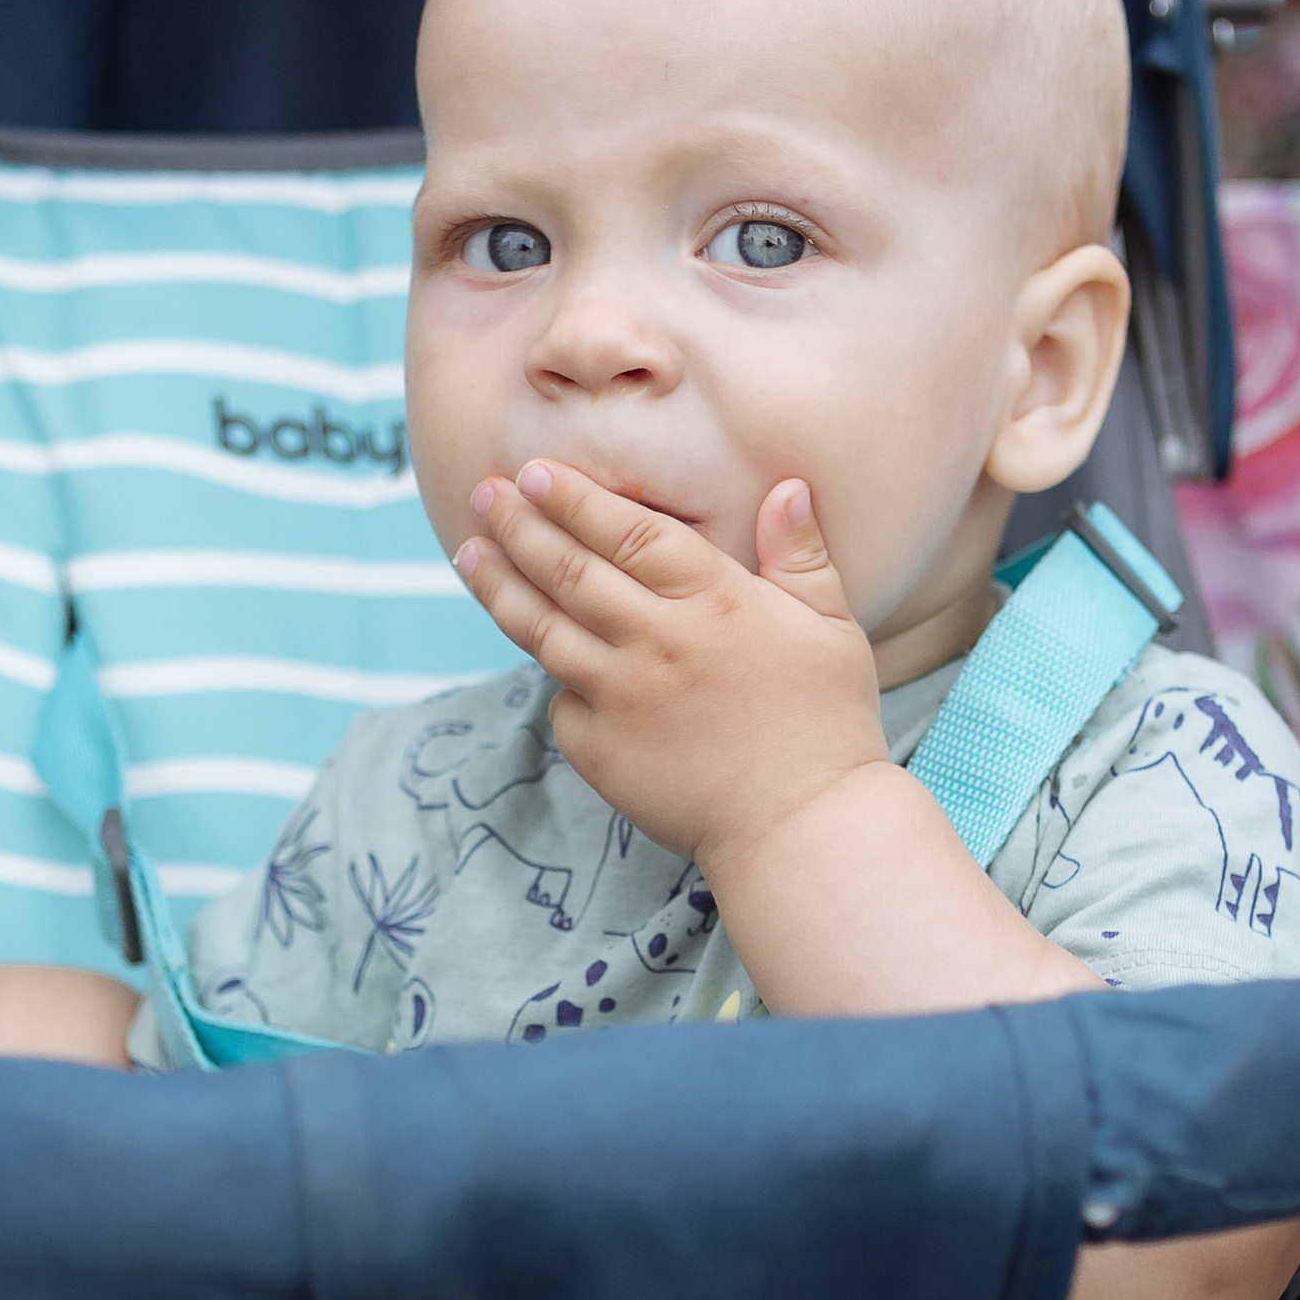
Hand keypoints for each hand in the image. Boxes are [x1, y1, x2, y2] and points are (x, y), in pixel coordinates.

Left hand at [453, 461, 888, 871]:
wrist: (801, 826)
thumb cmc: (826, 723)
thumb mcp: (830, 626)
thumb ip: (801, 553)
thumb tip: (787, 486)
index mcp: (714, 599)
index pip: (627, 531)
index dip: (575, 499)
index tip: (534, 472)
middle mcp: (657, 640)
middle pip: (569, 571)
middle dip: (519, 526)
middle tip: (484, 493)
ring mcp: (621, 697)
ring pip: (543, 630)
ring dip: (499, 587)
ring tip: (469, 554)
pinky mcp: (601, 750)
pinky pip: (561, 701)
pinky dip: (551, 676)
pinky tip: (531, 649)